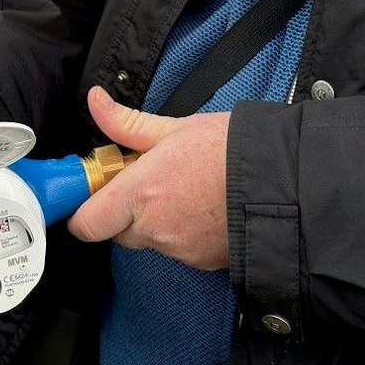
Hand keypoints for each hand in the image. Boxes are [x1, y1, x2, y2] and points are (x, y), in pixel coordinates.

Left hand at [67, 85, 230, 269]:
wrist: (281, 180)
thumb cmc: (229, 150)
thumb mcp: (175, 128)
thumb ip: (127, 124)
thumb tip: (96, 102)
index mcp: (139, 192)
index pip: (87, 223)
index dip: (84, 213)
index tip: (93, 196)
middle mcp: (153, 227)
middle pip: (118, 233)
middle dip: (126, 213)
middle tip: (150, 185)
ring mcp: (178, 249)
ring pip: (152, 240)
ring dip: (160, 222)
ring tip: (187, 192)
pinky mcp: (202, 263)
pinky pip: (180, 251)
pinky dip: (186, 234)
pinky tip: (205, 210)